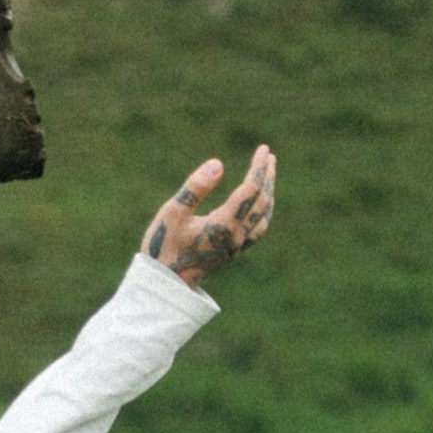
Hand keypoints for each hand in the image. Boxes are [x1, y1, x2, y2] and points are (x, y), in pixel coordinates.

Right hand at [140, 144, 275, 287]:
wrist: (164, 283)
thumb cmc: (163, 246)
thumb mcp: (172, 212)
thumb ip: (195, 188)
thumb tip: (218, 164)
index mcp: (224, 225)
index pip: (250, 190)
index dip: (258, 168)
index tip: (264, 149)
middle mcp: (236, 236)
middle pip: (262, 202)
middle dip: (267, 177)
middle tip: (269, 156)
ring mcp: (236, 246)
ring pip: (263, 217)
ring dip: (268, 194)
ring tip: (268, 177)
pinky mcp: (232, 252)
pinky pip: (258, 229)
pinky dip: (263, 212)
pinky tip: (258, 206)